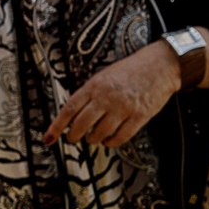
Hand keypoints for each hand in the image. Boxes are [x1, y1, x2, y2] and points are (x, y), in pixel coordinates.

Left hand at [45, 42, 178, 146]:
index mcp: (95, 85)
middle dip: (74, 137)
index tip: (48, 138)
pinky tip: (108, 140)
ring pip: (99, 134)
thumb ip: (89, 94)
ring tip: (93, 138)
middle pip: (81, 125)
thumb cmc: (130, 71)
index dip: (56, 126)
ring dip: (93, 140)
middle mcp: (107, 97)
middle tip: (74, 139)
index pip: (69, 109)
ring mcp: (123, 108)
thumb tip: (71, 116)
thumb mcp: (104, 76)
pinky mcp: (139, 117)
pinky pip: (119, 138)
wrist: (160, 65)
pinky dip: (110, 143)